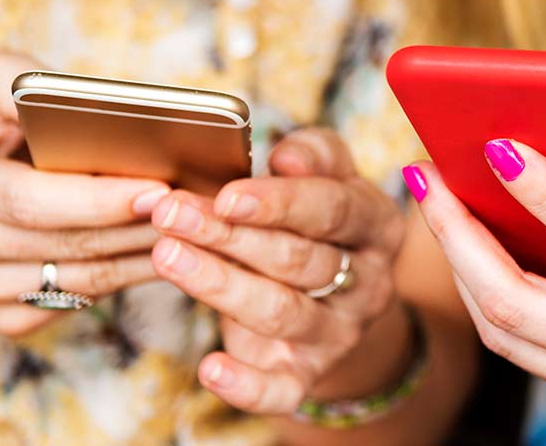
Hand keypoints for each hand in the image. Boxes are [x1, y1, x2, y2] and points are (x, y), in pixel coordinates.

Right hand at [0, 53, 170, 336]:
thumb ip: (36, 84)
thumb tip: (102, 105)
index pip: (32, 200)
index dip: (98, 199)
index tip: (159, 187)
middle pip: (64, 244)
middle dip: (137, 227)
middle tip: (198, 207)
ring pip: (79, 279)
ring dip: (143, 256)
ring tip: (197, 228)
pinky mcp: (1, 317)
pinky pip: (78, 301)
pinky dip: (126, 278)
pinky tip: (161, 251)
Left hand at [151, 127, 411, 413]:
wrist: (337, 301)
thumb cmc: (318, 223)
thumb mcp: (329, 178)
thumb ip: (314, 155)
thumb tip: (289, 158)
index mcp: (377, 226)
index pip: (332, 210)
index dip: (278, 203)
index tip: (225, 195)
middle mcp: (368, 284)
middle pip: (298, 260)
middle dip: (230, 236)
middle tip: (170, 215)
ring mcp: (339, 334)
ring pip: (280, 312)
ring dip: (219, 284)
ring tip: (167, 256)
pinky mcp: (307, 376)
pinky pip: (279, 389)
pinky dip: (244, 384)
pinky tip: (209, 367)